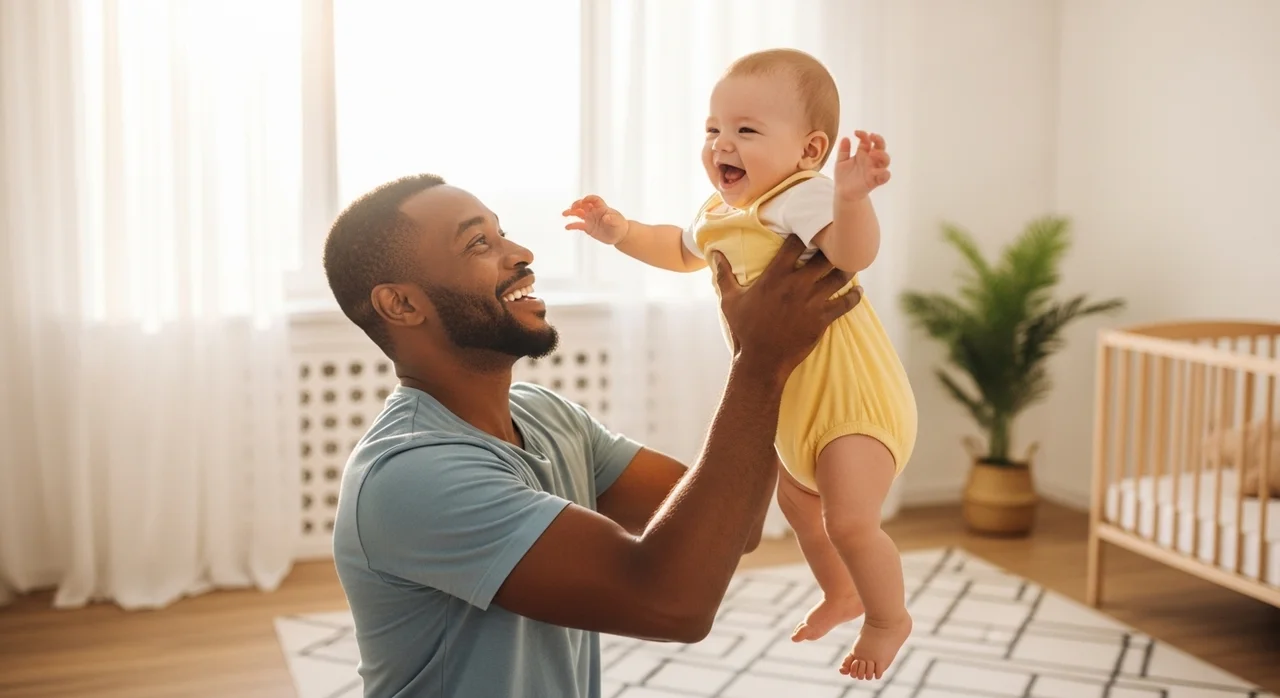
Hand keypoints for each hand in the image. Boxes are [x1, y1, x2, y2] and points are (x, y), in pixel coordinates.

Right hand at [563, 195, 628, 244]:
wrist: (619, 235)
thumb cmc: (620, 226)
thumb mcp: (618, 222)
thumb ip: (612, 219)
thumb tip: (606, 218)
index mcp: (601, 208)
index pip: (594, 200)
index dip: (588, 199)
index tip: (583, 201)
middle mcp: (594, 212)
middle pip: (583, 205)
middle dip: (577, 205)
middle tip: (572, 208)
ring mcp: (590, 219)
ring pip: (579, 213)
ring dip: (571, 212)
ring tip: (564, 214)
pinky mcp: (588, 228)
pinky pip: (578, 225)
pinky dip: (572, 225)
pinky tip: (567, 227)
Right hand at [711, 235, 862, 379]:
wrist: (760, 362)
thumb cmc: (743, 330)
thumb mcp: (729, 300)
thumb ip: (724, 274)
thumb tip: (714, 253)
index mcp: (775, 276)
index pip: (796, 243)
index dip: (807, 233)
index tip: (813, 228)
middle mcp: (796, 285)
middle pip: (824, 256)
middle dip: (833, 247)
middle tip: (839, 242)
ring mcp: (811, 302)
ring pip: (839, 277)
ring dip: (847, 268)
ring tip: (851, 262)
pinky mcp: (822, 320)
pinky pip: (846, 303)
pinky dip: (855, 296)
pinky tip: (858, 291)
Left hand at [833, 131, 889, 202]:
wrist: (843, 193)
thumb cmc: (844, 176)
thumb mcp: (841, 162)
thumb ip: (843, 151)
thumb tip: (844, 138)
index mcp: (863, 154)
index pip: (867, 141)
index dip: (864, 135)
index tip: (856, 132)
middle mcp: (870, 160)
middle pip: (881, 147)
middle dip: (879, 140)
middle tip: (872, 137)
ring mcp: (874, 170)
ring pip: (885, 160)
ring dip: (882, 154)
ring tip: (873, 153)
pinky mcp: (875, 181)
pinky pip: (885, 177)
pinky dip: (884, 173)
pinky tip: (877, 171)